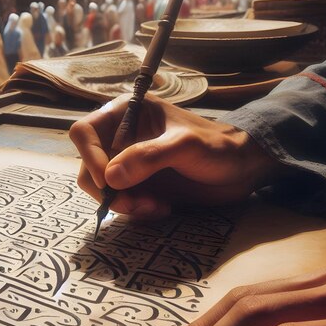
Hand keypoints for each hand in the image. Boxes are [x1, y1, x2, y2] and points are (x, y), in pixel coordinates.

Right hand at [69, 93, 280, 218]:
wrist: (241, 169)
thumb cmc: (217, 147)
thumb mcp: (185, 146)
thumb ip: (148, 157)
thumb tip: (110, 177)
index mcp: (126, 114)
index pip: (84, 132)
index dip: (89, 158)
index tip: (109, 182)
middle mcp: (120, 138)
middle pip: (87, 166)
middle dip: (107, 190)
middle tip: (133, 204)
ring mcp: (127, 163)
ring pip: (101, 189)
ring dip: (122, 204)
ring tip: (154, 207)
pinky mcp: (137, 185)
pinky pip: (119, 202)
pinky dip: (135, 211)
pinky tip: (160, 208)